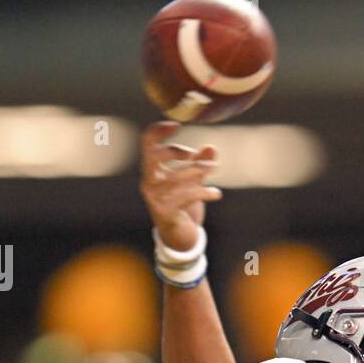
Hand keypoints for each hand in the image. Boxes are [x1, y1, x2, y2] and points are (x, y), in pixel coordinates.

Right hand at [139, 121, 222, 251]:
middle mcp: (149, 182)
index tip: (176, 125)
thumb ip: (200, 164)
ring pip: (175, 177)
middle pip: (154, 157)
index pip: (147, 144)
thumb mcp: (193, 181)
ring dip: (197, 170)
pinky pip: (185, 197)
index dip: (158, 132)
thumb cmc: (183, 205)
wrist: (178, 237)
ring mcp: (155, 198)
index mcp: (152, 170)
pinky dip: (204, 192)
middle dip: (175, 151)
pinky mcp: (165, 213)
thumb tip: (211, 147)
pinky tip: (216, 193)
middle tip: (195, 153)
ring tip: (214, 167)